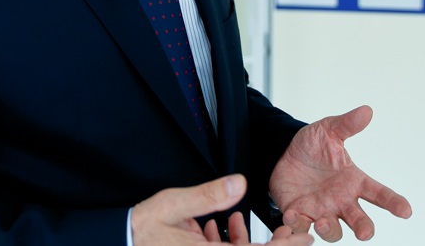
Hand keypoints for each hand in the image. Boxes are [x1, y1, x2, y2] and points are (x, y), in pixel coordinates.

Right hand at [133, 174, 313, 244]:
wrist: (122, 240)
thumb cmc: (144, 226)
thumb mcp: (174, 204)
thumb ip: (208, 196)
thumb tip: (240, 184)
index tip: (302, 236)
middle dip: (274, 244)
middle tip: (294, 230)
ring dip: (251, 242)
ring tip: (258, 224)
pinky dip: (229, 241)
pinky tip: (223, 223)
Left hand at [268, 106, 411, 241]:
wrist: (282, 152)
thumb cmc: (312, 145)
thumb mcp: (328, 130)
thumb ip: (346, 125)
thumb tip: (367, 110)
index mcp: (353, 181)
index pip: (379, 194)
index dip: (394, 203)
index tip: (406, 211)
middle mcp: (341, 200)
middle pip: (360, 221)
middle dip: (364, 228)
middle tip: (364, 233)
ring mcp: (321, 210)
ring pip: (333, 231)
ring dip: (330, 230)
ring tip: (323, 222)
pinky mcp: (299, 214)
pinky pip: (301, 226)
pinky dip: (298, 224)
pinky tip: (292, 216)